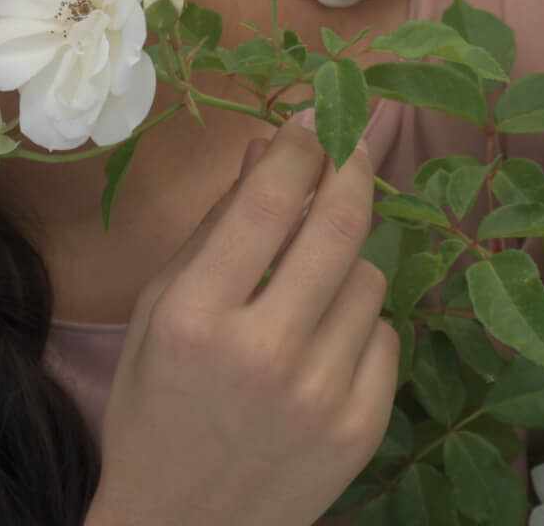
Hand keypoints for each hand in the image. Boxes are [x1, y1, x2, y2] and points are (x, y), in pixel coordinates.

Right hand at [88, 113, 398, 525]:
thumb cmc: (156, 409)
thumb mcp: (159, 312)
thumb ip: (215, 227)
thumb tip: (268, 145)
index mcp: (196, 315)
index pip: (268, 202)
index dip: (303, 144)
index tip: (317, 114)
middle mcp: (262, 350)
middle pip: (338, 225)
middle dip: (352, 170)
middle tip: (354, 146)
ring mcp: (320, 393)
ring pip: (369, 278)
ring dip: (346, 264)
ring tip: (308, 291)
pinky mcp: (361, 428)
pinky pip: (386, 336)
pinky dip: (360, 328)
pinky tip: (322, 348)